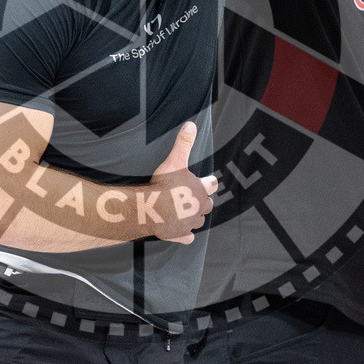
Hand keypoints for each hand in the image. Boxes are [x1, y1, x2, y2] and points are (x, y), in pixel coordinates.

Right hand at [148, 122, 216, 243]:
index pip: (210, 184)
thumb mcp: (175, 161)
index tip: (208, 181)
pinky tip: (184, 235)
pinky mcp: (179, 235)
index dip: (208, 182)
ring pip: (199, 221)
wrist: (152, 210)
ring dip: (195, 217)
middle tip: (196, 198)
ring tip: (187, 213)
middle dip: (203, 201)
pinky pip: (187, 238)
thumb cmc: (164, 186)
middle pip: (207, 205)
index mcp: (199, 189)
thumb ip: (183, 143)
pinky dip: (186, 236)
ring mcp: (189, 223)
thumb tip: (191, 124)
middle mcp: (198, 208)